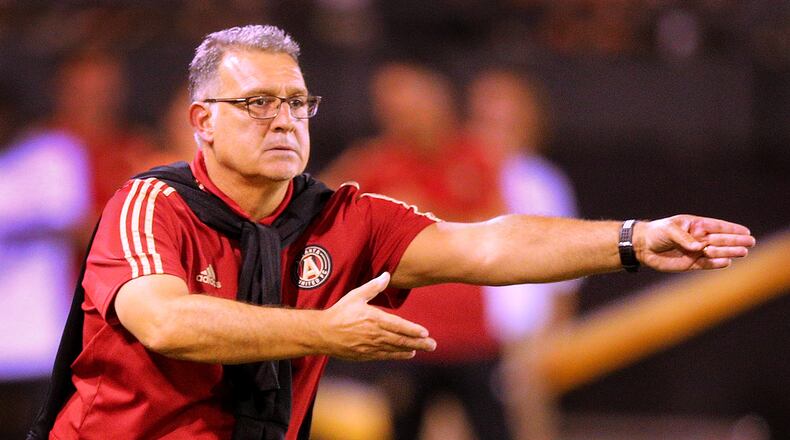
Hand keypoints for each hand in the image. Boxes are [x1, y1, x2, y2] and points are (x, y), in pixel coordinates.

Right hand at [319, 272, 436, 360]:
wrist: (323, 333)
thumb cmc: (340, 312)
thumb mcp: (355, 295)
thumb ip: (373, 287)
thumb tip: (387, 275)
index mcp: (374, 318)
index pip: (398, 326)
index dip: (413, 330)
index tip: (425, 332)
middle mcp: (374, 334)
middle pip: (401, 340)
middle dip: (419, 343)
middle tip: (433, 345)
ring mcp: (370, 346)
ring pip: (395, 349)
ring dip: (411, 349)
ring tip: (424, 349)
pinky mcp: (366, 355)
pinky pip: (386, 356)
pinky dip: (398, 355)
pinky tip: (408, 354)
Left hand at [634, 215, 755, 271]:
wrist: (642, 246)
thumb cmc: (656, 232)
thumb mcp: (669, 230)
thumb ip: (684, 238)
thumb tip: (699, 247)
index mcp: (695, 226)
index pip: (717, 227)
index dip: (732, 229)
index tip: (746, 231)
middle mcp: (698, 239)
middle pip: (720, 240)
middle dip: (735, 241)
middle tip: (750, 243)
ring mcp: (696, 252)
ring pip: (716, 252)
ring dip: (729, 252)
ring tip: (742, 252)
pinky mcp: (691, 264)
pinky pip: (706, 264)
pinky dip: (716, 263)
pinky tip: (726, 262)